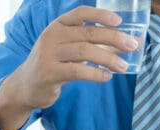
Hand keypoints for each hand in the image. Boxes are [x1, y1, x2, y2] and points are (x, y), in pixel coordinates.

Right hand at [0, 6, 139, 129]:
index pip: (80, 13)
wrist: (26, 85)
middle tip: (132, 45)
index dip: (100, 15)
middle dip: (114, 38)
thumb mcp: (66, 47)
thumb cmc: (53, 64)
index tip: (119, 21)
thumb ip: (87, 43)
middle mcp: (52, 36)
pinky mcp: (49, 73)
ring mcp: (49, 54)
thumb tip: (123, 43)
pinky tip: (107, 76)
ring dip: (108, 58)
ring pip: (85, 52)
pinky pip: (77, 71)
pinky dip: (95, 73)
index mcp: (58, 25)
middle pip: (88, 33)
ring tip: (124, 66)